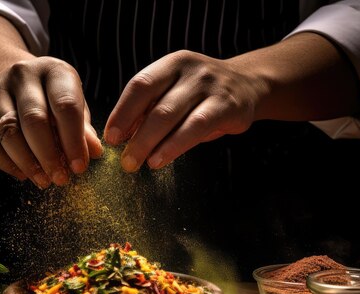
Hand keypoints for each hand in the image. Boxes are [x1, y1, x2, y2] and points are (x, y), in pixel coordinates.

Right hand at [0, 56, 102, 187]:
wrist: (16, 84)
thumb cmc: (54, 101)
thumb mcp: (74, 109)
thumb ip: (83, 130)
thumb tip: (94, 152)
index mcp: (54, 71)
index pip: (65, 105)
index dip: (73, 140)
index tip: (79, 167)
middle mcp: (22, 74)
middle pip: (34, 119)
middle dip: (48, 155)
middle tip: (60, 179)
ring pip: (7, 132)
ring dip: (27, 162)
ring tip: (43, 180)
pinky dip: (3, 163)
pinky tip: (20, 174)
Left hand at [104, 50, 265, 171]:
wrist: (249, 84)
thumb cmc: (200, 95)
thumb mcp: (174, 93)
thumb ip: (151, 110)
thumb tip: (121, 136)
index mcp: (171, 64)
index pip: (140, 85)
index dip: (122, 112)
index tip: (110, 137)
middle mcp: (190, 71)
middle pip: (156, 105)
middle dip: (136, 136)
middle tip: (124, 160)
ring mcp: (210, 87)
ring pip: (173, 116)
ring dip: (151, 143)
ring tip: (138, 162)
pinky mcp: (227, 106)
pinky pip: (196, 127)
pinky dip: (174, 146)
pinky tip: (160, 159)